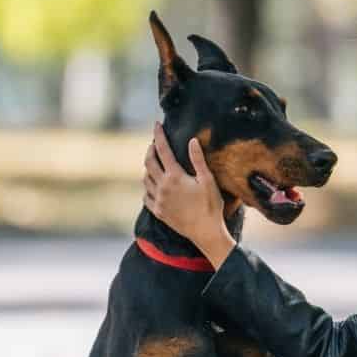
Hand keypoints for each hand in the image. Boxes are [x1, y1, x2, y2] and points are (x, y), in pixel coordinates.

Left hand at [144, 123, 233, 264]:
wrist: (205, 232)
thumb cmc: (211, 206)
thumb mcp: (208, 180)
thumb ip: (198, 159)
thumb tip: (191, 140)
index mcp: (175, 176)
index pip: (163, 150)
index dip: (159, 135)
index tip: (156, 124)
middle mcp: (163, 187)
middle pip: (149, 163)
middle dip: (150, 150)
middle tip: (154, 144)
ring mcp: (159, 200)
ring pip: (145, 179)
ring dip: (148, 169)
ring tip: (154, 164)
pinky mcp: (158, 212)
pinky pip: (146, 196)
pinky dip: (147, 188)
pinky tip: (152, 186)